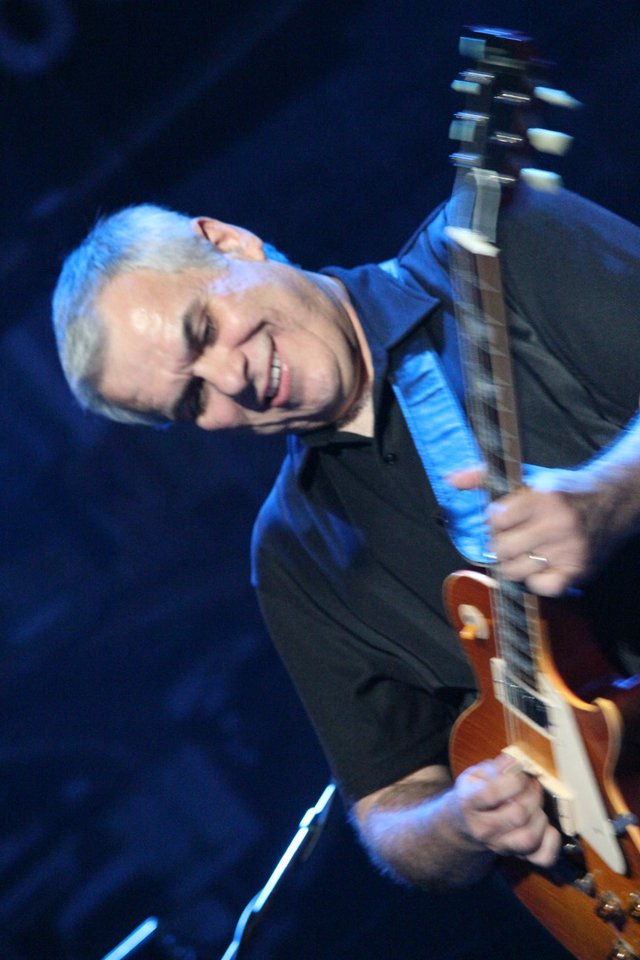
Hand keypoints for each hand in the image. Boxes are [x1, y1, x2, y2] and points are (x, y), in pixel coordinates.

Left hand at [447, 466, 590, 595]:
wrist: (612, 499)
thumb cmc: (561, 489)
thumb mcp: (526, 475)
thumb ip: (484, 476)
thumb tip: (450, 480)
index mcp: (543, 497)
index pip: (496, 520)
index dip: (494, 521)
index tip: (503, 518)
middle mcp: (557, 524)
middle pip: (502, 549)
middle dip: (499, 545)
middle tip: (509, 538)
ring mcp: (569, 550)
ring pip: (517, 570)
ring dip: (513, 563)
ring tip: (524, 550)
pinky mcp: (578, 570)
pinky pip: (542, 588)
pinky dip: (536, 580)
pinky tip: (540, 565)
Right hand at [452, 754, 559, 866]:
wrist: (466, 824)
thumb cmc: (474, 793)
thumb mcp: (475, 775)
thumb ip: (495, 767)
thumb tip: (514, 762)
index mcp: (470, 804)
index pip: (492, 794)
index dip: (513, 779)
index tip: (518, 770)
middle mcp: (484, 829)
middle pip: (517, 816)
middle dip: (532, 794)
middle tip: (531, 783)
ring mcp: (501, 845)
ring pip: (529, 837)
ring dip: (540, 815)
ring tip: (536, 803)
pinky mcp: (518, 855)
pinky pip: (542, 857)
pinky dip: (551, 842)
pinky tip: (547, 826)